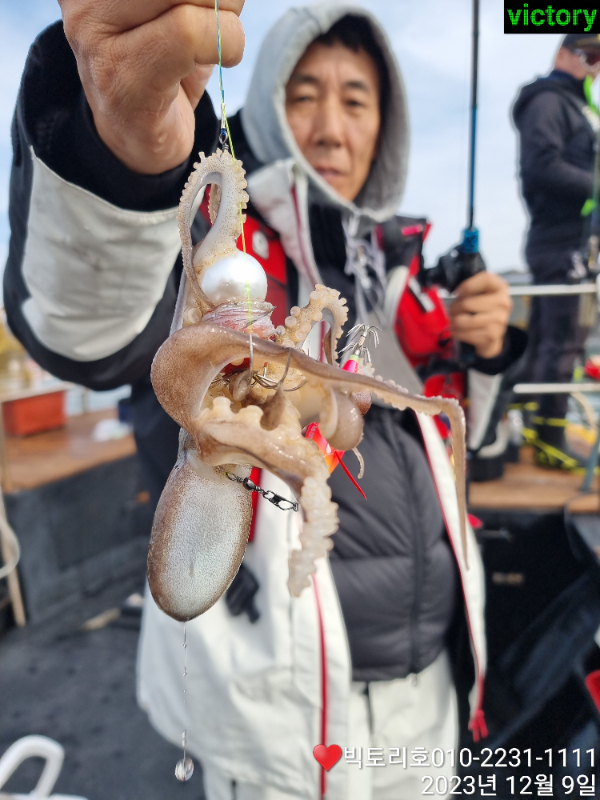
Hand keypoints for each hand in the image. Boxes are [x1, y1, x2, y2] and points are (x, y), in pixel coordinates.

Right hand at [59, 0, 245, 174]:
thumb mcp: (179, 0)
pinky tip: (217, 57)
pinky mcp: (121, 74)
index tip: (202, 4)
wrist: (141, 132)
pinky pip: (192, 33)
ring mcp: (94, 30)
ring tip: (211, 37)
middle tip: (217, 10)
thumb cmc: (165, 53)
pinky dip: (226, 42)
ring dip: (227, 14)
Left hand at [448, 271, 511, 359]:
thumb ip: (471, 287)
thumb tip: (455, 292)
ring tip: (454, 320)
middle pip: (467, 303)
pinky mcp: (491, 336)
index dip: (467, 285)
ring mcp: (499, 321)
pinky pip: (465, 334)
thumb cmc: (483, 308)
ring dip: (453, 321)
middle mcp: (503, 303)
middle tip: (452, 310)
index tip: (458, 292)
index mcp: (501, 288)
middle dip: (454, 307)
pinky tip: (457, 330)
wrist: (493, 332)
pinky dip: (456, 332)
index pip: (486, 279)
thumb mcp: (481, 293)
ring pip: (462, 320)